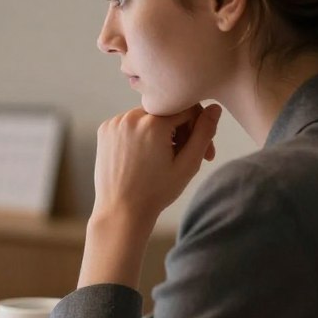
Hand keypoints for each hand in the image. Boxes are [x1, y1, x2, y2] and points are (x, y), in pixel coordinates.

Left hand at [92, 103, 222, 229]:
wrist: (121, 210)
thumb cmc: (156, 192)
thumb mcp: (188, 164)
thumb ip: (204, 133)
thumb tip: (214, 108)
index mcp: (153, 122)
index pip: (188, 109)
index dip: (198, 128)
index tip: (202, 151)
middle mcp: (131, 116)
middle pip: (167, 112)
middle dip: (180, 131)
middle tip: (183, 158)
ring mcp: (115, 122)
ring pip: (148, 117)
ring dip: (159, 132)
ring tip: (161, 159)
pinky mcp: (104, 130)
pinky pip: (130, 124)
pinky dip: (140, 135)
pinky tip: (143, 157)